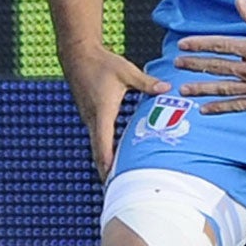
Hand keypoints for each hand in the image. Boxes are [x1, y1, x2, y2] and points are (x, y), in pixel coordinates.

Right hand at [64, 42, 168, 175]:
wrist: (78, 55)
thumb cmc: (102, 63)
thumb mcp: (127, 72)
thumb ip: (147, 83)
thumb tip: (167, 88)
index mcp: (102, 112)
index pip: (103, 143)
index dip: (107, 162)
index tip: (112, 179)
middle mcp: (93, 119)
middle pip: (98, 151)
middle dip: (106, 171)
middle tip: (115, 190)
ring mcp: (89, 118)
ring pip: (97, 146)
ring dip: (104, 162)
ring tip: (116, 180)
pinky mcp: (90, 115)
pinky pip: (97, 137)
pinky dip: (103, 150)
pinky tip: (113, 158)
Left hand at [173, 0, 245, 111]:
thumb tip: (238, 0)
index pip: (220, 45)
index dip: (199, 44)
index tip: (182, 44)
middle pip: (217, 66)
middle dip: (195, 65)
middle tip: (176, 64)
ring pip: (224, 88)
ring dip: (202, 88)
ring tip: (184, 89)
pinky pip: (239, 106)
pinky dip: (221, 108)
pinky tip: (206, 109)